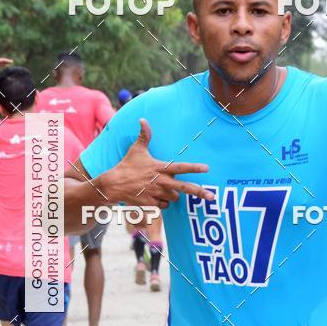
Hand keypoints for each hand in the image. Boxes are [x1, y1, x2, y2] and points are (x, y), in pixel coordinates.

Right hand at [100, 118, 214, 208]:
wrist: (114, 184)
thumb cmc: (127, 165)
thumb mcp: (136, 149)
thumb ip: (144, 135)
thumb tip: (143, 119)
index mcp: (160, 167)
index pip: (181, 167)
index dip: (194, 168)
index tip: (207, 168)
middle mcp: (161, 181)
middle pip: (185, 188)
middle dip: (200, 192)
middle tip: (212, 196)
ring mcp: (156, 194)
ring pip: (174, 198)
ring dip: (173, 195)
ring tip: (162, 189)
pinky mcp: (151, 204)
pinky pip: (164, 206)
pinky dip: (163, 203)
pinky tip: (155, 197)